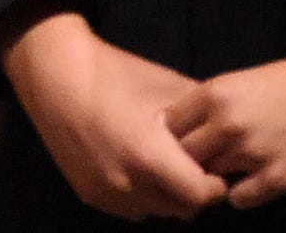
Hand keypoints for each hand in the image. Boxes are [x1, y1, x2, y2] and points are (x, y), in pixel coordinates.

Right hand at [0, 7, 228, 217]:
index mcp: (148, 158)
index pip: (200, 196)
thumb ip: (202, 117)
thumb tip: (230, 134)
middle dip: (193, 190)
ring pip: (155, 211)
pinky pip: (130, 208)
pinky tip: (138, 166)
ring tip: (164, 163)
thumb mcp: (166, 88)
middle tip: (193, 164)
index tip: (216, 167)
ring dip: (167, 195)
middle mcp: (126, 185)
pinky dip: (142, 195)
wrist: (56, 75)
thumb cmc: (116, 74)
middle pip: (181, 209)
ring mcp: (105, 194)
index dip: (215, 184)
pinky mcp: (88, 195)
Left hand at [169, 42, 285, 207]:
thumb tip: (176, 132)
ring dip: (216, 178)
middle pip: (183, 157)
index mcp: (214, 94)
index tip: (182, 140)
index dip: (172, 136)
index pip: (167, 126)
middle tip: (205, 161)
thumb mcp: (239, 83)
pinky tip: (255, 180)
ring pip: (208, 180)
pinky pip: (239, 200)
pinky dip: (243, 193)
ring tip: (233, 170)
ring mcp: (251, 154)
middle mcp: (226, 125)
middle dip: (190, 161)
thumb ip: (208, 107)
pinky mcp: (276, 179)